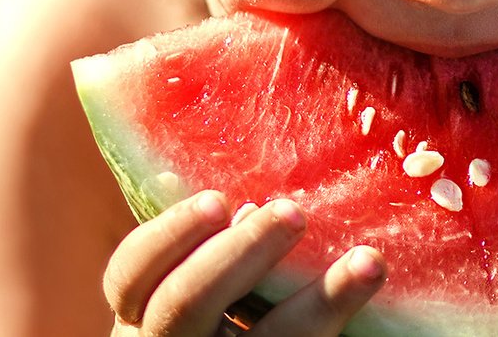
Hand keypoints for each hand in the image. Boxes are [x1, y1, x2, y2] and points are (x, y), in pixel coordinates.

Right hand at [104, 191, 385, 336]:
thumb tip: (196, 183)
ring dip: (319, 302)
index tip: (219, 199)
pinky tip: (367, 278)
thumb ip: (197, 244)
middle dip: (239, 255)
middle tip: (292, 212)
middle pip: (185, 307)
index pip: (130, 274)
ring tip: (367, 261)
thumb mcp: (190, 284)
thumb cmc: (215, 311)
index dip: (169, 236)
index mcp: (139, 315)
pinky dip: (335, 315)